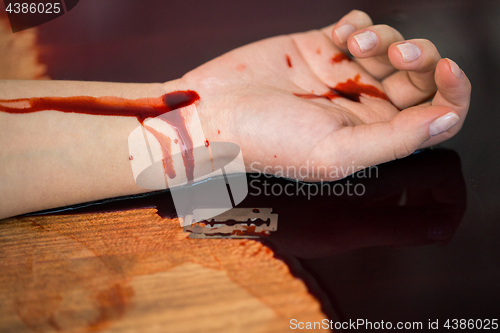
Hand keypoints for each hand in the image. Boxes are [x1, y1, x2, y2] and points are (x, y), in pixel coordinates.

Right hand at [180, 10, 470, 180]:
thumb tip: (449, 121)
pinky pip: (359, 25)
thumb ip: (397, 140)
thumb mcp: (336, 152)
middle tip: (394, 54)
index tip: (447, 68)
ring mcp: (342, 75)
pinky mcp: (320, 48)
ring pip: (391, 44)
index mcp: (372, 137)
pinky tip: (338, 35)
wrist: (213, 113)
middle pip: (419, 75)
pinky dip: (358, 24)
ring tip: (351, 43)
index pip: (433, 115)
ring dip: (383, 36)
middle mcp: (363, 106)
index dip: (452, 91)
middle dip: (417, 57)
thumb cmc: (267, 142)